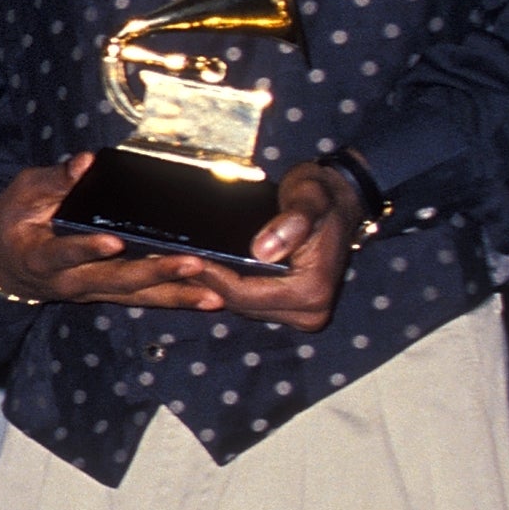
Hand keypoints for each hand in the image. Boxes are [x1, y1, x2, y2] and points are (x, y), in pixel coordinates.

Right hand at [0, 154, 228, 311]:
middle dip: (154, 274)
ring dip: (174, 295)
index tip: (112, 241)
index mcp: (41, 256)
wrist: (4, 262)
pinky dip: (175, 298)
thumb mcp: (24, 192)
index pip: (64, 254)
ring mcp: (91, 291)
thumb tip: (86, 163)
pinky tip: (207, 298)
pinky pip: (143, 299)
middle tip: (191, 264)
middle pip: (113, 282)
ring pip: (135, 297)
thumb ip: (55, 180)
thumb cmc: (15, 220)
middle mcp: (69, 281)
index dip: (87, 249)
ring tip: (211, 295)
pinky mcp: (107, 293)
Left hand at [195, 162, 358, 331]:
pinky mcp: (293, 307)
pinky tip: (203, 267)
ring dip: (213, 286)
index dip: (213, 277)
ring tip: (178, 262)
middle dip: (206, 283)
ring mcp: (302, 313)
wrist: (340, 201)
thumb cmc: (322, 196)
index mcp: (312, 290)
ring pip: (243, 306)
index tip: (184, 257)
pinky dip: (227, 286)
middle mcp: (310, 311)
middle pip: (242, 305)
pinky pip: (251, 301)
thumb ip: (291, 222)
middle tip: (168, 260)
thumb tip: (263, 251)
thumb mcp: (308, 198)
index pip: (247, 294)